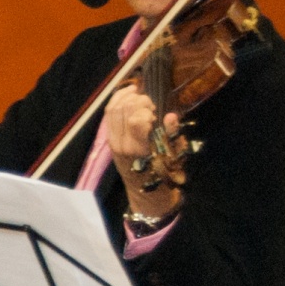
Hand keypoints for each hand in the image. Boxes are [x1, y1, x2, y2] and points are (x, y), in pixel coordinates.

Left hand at [104, 82, 184, 215]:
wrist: (145, 192)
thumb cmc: (164, 175)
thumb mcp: (175, 157)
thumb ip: (172, 135)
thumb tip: (170, 115)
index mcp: (139, 149)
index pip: (135, 120)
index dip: (146, 110)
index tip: (156, 114)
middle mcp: (122, 143)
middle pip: (123, 110)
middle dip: (139, 101)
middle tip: (151, 106)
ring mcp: (112, 140)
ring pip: (113, 109)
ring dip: (127, 97)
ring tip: (141, 98)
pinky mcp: (109, 138)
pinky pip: (109, 114)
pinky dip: (117, 100)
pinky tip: (129, 93)